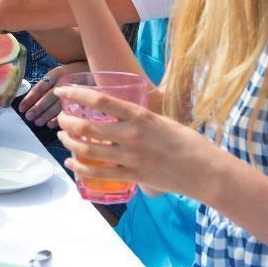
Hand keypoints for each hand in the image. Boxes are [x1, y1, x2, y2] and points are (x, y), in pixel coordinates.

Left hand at [18, 61, 88, 127]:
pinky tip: (51, 124)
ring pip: (58, 105)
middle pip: (48, 97)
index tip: (21, 108)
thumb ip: (47, 84)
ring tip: (37, 122)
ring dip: (46, 115)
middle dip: (37, 108)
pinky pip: (70, 110)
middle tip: (29, 117)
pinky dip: (59, 118)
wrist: (94, 68)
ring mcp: (75, 90)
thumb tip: (30, 100)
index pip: (40, 87)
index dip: (30, 98)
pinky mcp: (84, 98)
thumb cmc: (72, 73)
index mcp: (56, 74)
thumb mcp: (59, 73)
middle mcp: (64, 81)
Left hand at [55, 86, 212, 197]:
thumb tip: (120, 113)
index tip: (62, 90)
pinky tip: (71, 163)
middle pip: (86, 125)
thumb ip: (138, 118)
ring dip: (69, 142)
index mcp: (139, 115)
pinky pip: (98, 172)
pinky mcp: (132, 175)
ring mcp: (130, 156)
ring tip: (62, 137)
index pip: (100, 99)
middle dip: (66, 121)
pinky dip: (79, 167)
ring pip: (87, 149)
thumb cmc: (188, 142)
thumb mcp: (161, 120)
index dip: (76, 94)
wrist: (206, 171)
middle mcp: (131, 134)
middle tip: (61, 118)